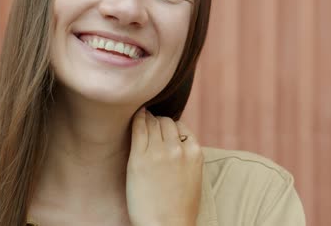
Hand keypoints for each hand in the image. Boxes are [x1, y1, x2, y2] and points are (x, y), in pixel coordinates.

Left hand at [126, 108, 202, 225]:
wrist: (166, 225)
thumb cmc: (179, 206)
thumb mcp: (193, 175)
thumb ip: (187, 155)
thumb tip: (178, 141)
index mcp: (194, 152)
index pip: (181, 126)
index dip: (171, 127)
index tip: (164, 130)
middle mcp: (177, 148)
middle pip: (166, 122)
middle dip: (159, 122)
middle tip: (151, 124)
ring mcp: (158, 151)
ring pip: (153, 122)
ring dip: (148, 119)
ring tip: (143, 119)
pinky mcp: (139, 157)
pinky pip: (138, 128)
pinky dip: (137, 119)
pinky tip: (135, 116)